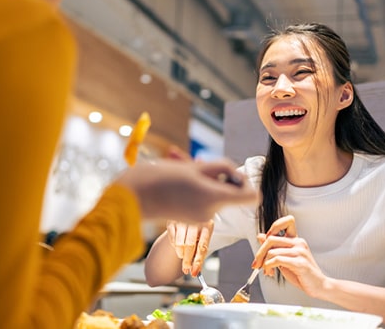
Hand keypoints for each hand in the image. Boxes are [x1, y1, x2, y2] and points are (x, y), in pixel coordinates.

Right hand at [115, 158, 257, 222]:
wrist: (132, 197)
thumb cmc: (161, 178)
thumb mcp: (194, 166)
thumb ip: (222, 169)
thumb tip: (237, 176)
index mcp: (215, 198)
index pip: (252, 197)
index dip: (246, 183)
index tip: (229, 174)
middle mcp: (212, 212)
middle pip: (230, 192)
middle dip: (218, 176)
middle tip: (196, 165)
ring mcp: (201, 218)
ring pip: (215, 194)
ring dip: (204, 180)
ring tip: (181, 170)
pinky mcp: (191, 218)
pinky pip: (203, 199)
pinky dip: (195, 189)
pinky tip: (177, 180)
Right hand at [166, 220, 213, 275]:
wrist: (190, 214)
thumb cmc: (198, 230)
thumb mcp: (203, 238)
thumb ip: (200, 253)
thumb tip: (195, 270)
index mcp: (207, 226)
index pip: (202, 247)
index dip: (198, 261)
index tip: (194, 272)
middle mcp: (195, 222)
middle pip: (190, 246)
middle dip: (187, 261)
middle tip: (186, 269)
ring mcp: (183, 221)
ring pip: (179, 244)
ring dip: (180, 254)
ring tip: (183, 255)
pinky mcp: (172, 221)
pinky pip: (172, 240)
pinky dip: (175, 246)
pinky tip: (178, 244)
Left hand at [252, 215, 326, 297]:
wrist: (318, 286)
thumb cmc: (302, 273)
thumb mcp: (285, 258)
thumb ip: (274, 247)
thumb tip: (260, 236)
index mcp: (296, 240)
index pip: (287, 221)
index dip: (274, 227)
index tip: (265, 241)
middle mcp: (299, 243)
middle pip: (271, 239)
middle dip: (260, 252)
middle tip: (256, 264)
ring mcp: (300, 252)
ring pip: (272, 251)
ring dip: (264, 263)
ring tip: (267, 271)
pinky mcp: (300, 263)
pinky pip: (277, 260)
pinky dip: (268, 266)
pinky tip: (270, 272)